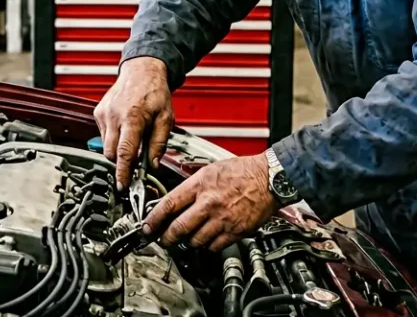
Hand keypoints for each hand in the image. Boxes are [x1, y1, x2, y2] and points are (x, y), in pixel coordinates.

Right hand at [94, 57, 174, 189]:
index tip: (122, 186)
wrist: (141, 70)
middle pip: (111, 153)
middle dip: (122, 162)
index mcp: (132, 118)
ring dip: (118, 149)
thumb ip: (159, 144)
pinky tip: (125, 128)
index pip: (125, 153)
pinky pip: (103, 135)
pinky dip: (113, 138)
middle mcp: (114, 116)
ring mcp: (103, 113)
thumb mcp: (166, 118)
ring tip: (133, 138)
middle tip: (135, 163)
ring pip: (106, 145)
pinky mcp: (98, 112)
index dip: (123, 173)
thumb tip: (152, 165)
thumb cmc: (155, 92)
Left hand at [141, 154, 276, 251]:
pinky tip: (207, 240)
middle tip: (163, 240)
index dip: (154, 219)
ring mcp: (222, 219)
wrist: (269, 177)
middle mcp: (209, 203)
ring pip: (196, 240)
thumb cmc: (242, 171)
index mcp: (200, 185)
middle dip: (167, 238)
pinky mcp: (236, 231)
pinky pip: (215, 246)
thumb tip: (175, 199)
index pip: (169, 204)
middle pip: (179, 228)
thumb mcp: (210, 170)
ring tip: (186, 239)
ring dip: (188, 242)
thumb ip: (192, 185)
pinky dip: (208, 246)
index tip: (147, 227)